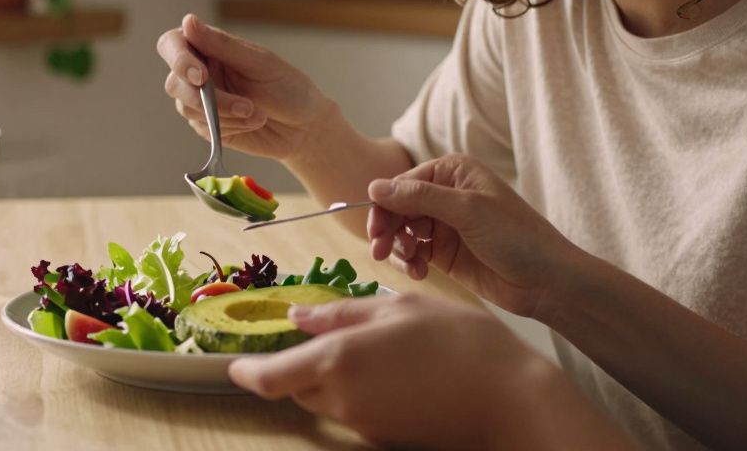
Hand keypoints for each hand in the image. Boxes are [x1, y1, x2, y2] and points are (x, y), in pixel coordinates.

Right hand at [156, 14, 333, 160]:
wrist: (304, 127)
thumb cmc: (288, 87)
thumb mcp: (260, 63)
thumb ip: (222, 45)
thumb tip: (188, 21)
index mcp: (210, 47)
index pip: (173, 44)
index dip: (178, 59)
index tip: (201, 75)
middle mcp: (200, 72)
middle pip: (175, 82)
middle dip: (207, 98)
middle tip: (244, 105)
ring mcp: (200, 100)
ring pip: (187, 108)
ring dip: (225, 114)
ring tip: (256, 113)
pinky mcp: (206, 126)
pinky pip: (202, 128)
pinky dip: (230, 127)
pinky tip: (252, 123)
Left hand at [229, 294, 555, 449]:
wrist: (510, 398)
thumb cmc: (459, 342)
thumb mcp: (398, 308)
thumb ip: (341, 313)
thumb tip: (298, 319)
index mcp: (338, 360)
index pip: (269, 377)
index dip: (248, 372)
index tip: (236, 365)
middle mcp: (343, 398)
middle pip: (296, 387)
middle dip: (297, 367)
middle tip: (322, 338)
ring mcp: (364, 423)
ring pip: (324, 400)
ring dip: (329, 378)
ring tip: (370, 349)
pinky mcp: (384, 438)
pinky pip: (354, 412)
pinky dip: (358, 392)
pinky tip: (392, 371)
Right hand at [367, 155, 583, 318]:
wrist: (546, 281)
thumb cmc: (517, 237)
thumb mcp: (467, 210)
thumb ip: (419, 197)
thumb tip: (374, 186)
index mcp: (452, 173)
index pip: (402, 184)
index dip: (383, 205)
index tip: (376, 230)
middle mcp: (445, 195)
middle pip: (397, 208)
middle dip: (387, 230)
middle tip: (380, 252)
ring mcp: (444, 225)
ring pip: (402, 232)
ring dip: (399, 249)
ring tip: (411, 265)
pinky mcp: (444, 253)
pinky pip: (413, 253)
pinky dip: (409, 263)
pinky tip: (419, 273)